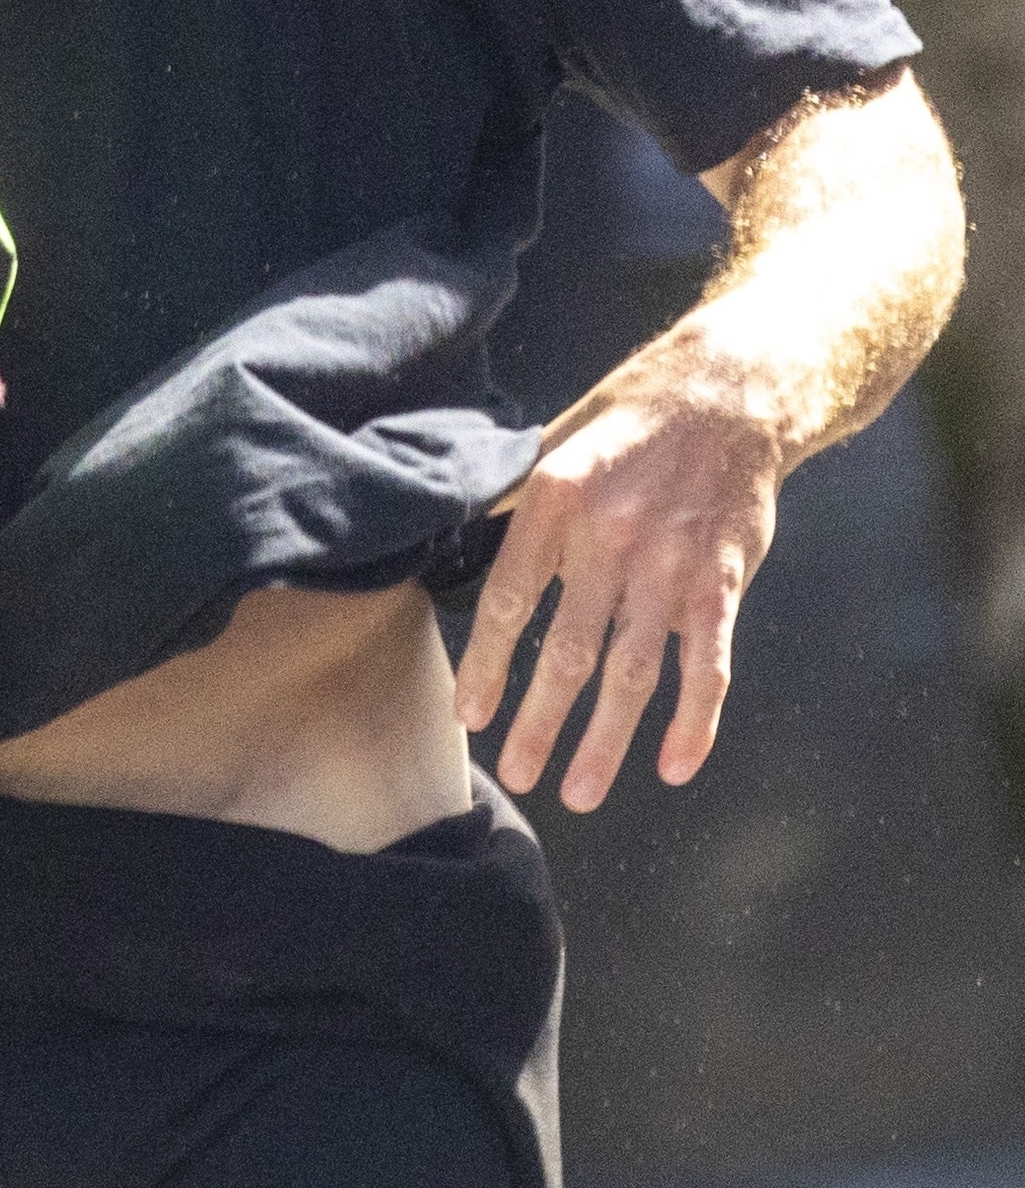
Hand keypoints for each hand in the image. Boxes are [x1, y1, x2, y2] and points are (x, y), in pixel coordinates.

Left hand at [449, 316, 785, 810]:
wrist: (730, 395)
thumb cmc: (630, 421)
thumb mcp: (556, 442)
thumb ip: (515, 502)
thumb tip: (456, 545)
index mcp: (557, 498)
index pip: (508, 596)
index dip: (487, 662)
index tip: (469, 716)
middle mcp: (611, 536)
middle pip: (568, 649)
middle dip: (540, 722)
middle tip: (518, 774)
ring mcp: (670, 564)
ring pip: (632, 672)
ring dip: (606, 741)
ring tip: (579, 792)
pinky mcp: (721, 583)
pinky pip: (707, 665)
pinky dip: (696, 722)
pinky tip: (675, 766)